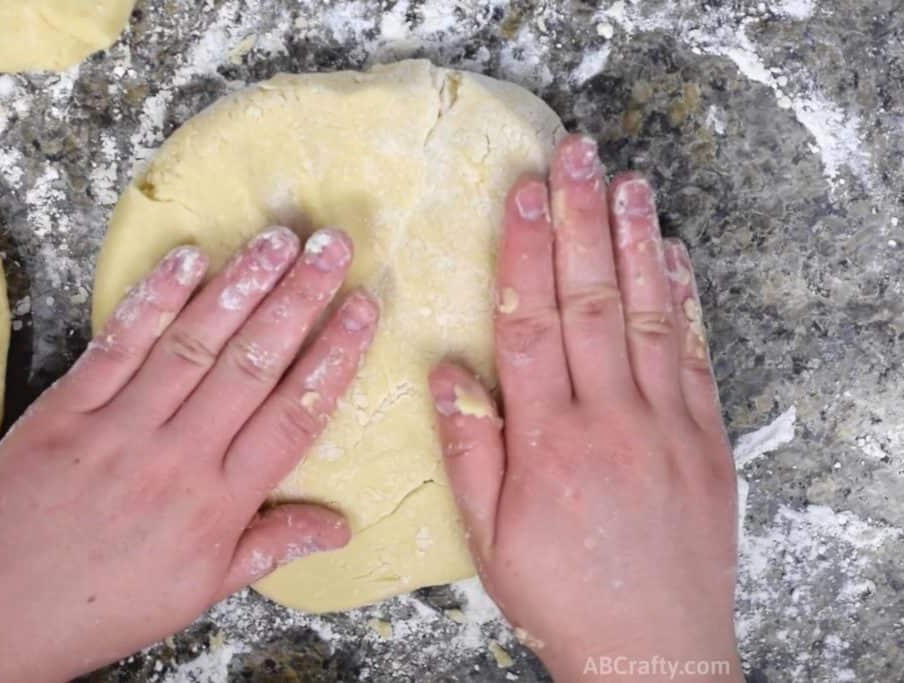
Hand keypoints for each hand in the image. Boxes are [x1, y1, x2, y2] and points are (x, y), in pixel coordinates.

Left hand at [0, 228, 378, 681]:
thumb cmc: (109, 604)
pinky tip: (190, 258)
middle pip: (253, 365)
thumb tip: (341, 527)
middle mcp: (178, 459)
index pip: (294, 417)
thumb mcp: (202, 590)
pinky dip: (156, 298)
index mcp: (219, 504)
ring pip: (194, 344)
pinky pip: (119, 344)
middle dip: (300, 299)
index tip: (363, 310)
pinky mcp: (66, 410)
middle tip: (332, 248)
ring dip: (241, 285)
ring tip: (278, 239)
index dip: (334, 357)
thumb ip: (272, 546)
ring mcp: (120, 430)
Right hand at [428, 135, 741, 679]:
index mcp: (548, 441)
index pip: (530, 323)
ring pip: (647, 314)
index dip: (524, 251)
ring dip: (635, 242)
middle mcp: (610, 419)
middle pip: (590, 300)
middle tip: (575, 156)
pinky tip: (673, 255)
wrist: (654, 651)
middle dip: (579, 219)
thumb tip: (449, 369)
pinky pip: (694, 355)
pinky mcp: (707, 440)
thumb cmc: (561, 594)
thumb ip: (469, 447)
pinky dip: (683, 300)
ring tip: (626, 182)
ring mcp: (667, 425)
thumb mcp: (489, 535)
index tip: (521, 193)